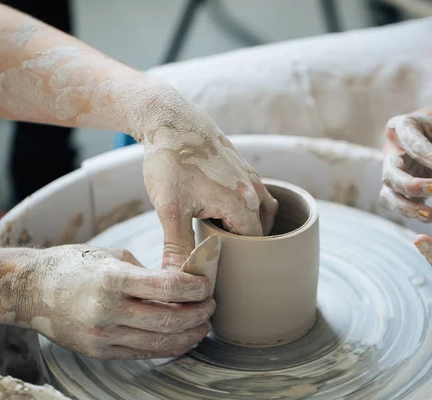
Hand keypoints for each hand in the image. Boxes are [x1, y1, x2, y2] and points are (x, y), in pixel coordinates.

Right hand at [0, 245, 214, 358]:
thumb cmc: (71, 265)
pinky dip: (168, 347)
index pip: (168, 286)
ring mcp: (103, 335)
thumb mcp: (110, 256)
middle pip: (170, 318)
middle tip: (210, 305)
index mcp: (113, 279)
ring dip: (189, 334)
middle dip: (199, 313)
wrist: (29, 289)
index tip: (206, 284)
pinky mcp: (99, 351)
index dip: (195, 287)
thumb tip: (179, 282)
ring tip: (202, 324)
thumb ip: (144, 271)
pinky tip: (182, 338)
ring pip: (161, 341)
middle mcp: (108, 310)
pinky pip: (143, 353)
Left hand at [139, 87, 277, 267]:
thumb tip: (176, 279)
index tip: (218, 264)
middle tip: (219, 253)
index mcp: (242, 204)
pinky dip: (247, 208)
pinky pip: (255, 195)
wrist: (170, 119)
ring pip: (262, 212)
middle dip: (244, 245)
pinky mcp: (242, 167)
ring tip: (224, 234)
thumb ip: (178, 246)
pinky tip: (223, 209)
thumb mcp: (169, 209)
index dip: (237, 258)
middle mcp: (253, 191)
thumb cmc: (170, 161)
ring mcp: (250, 177)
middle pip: (260, 231)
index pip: (253, 245)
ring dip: (248, 226)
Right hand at [380, 99, 431, 221]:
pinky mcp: (400, 186)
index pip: (415, 148)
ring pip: (389, 195)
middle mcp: (391, 150)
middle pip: (390, 175)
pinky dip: (418, 213)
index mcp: (401, 127)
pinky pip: (402, 203)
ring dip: (409, 208)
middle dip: (411, 187)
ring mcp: (393, 170)